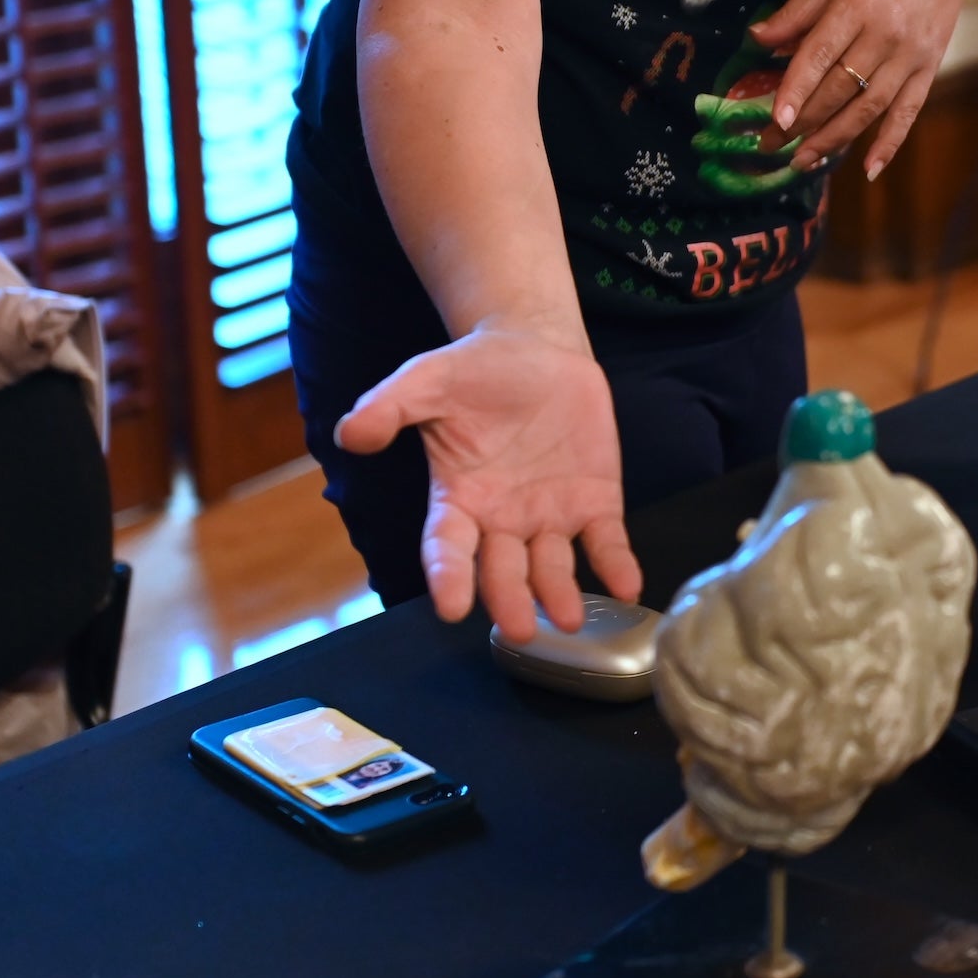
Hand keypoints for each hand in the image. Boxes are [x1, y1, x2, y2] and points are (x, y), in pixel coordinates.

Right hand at [335, 319, 642, 637]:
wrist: (535, 350)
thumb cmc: (473, 371)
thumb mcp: (426, 380)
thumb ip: (389, 406)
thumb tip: (349, 433)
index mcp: (458, 499)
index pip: (447, 546)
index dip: (449, 576)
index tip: (450, 607)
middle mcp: (503, 519)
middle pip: (503, 568)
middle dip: (510, 599)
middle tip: (519, 627)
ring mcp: (550, 515)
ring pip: (553, 565)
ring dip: (561, 593)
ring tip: (568, 619)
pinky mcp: (595, 502)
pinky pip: (606, 542)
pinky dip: (616, 564)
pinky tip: (628, 585)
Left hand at [748, 0, 977, 179]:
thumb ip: (798, 10)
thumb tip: (758, 40)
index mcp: (856, 5)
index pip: (820, 56)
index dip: (797, 90)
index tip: (776, 121)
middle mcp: (885, 35)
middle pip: (841, 88)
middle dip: (804, 122)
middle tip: (771, 145)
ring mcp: (911, 55)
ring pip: (870, 107)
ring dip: (835, 138)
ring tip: (805, 160)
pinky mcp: (930, 67)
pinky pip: (909, 112)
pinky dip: (890, 142)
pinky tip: (869, 169)